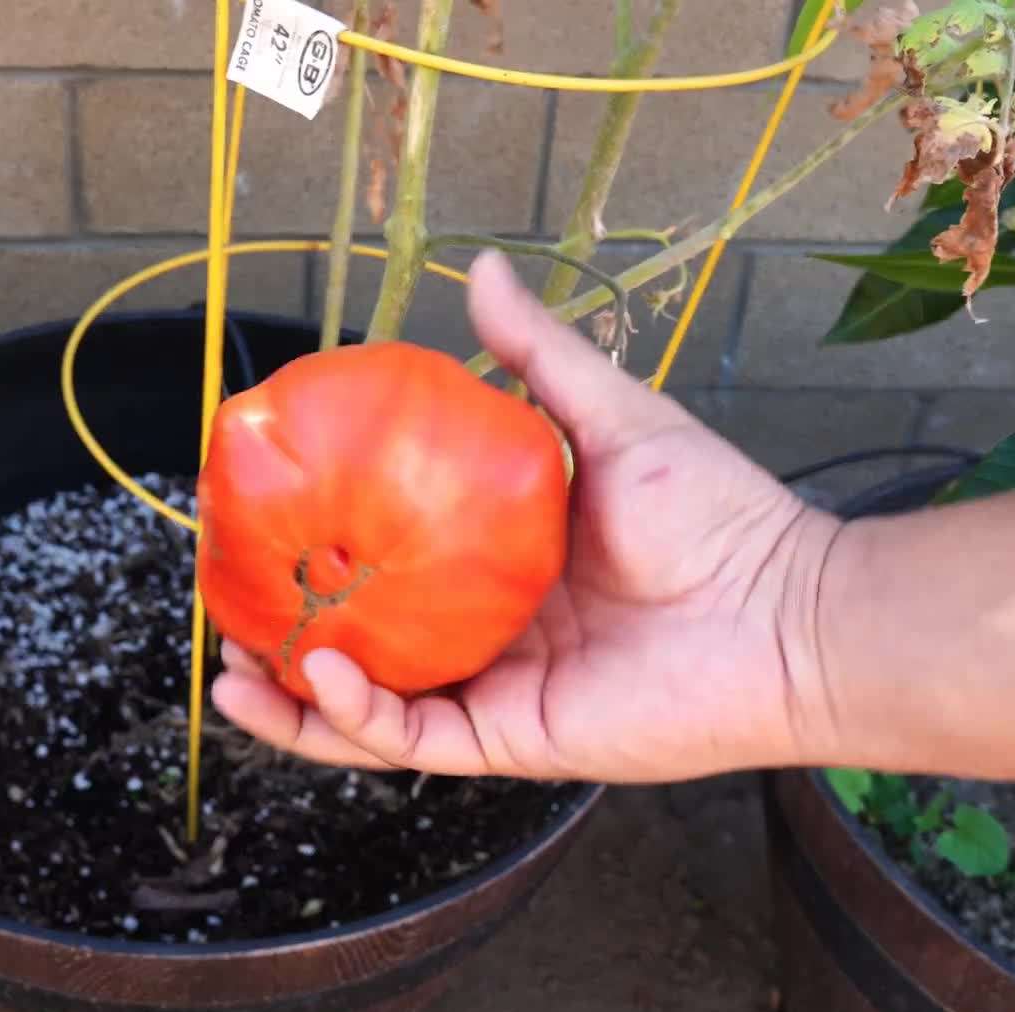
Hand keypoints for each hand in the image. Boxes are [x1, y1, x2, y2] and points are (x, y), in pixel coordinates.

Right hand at [209, 249, 842, 782]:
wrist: (789, 612)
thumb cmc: (717, 516)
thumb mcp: (608, 420)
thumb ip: (538, 357)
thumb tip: (480, 267)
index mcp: (500, 566)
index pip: (392, 566)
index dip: (323, 553)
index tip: (263, 518)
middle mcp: (488, 634)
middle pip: (364, 646)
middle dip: (287, 637)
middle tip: (226, 606)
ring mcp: (496, 692)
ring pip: (373, 710)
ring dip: (298, 695)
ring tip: (231, 668)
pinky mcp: (514, 741)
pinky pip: (417, 740)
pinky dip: (358, 716)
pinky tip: (319, 672)